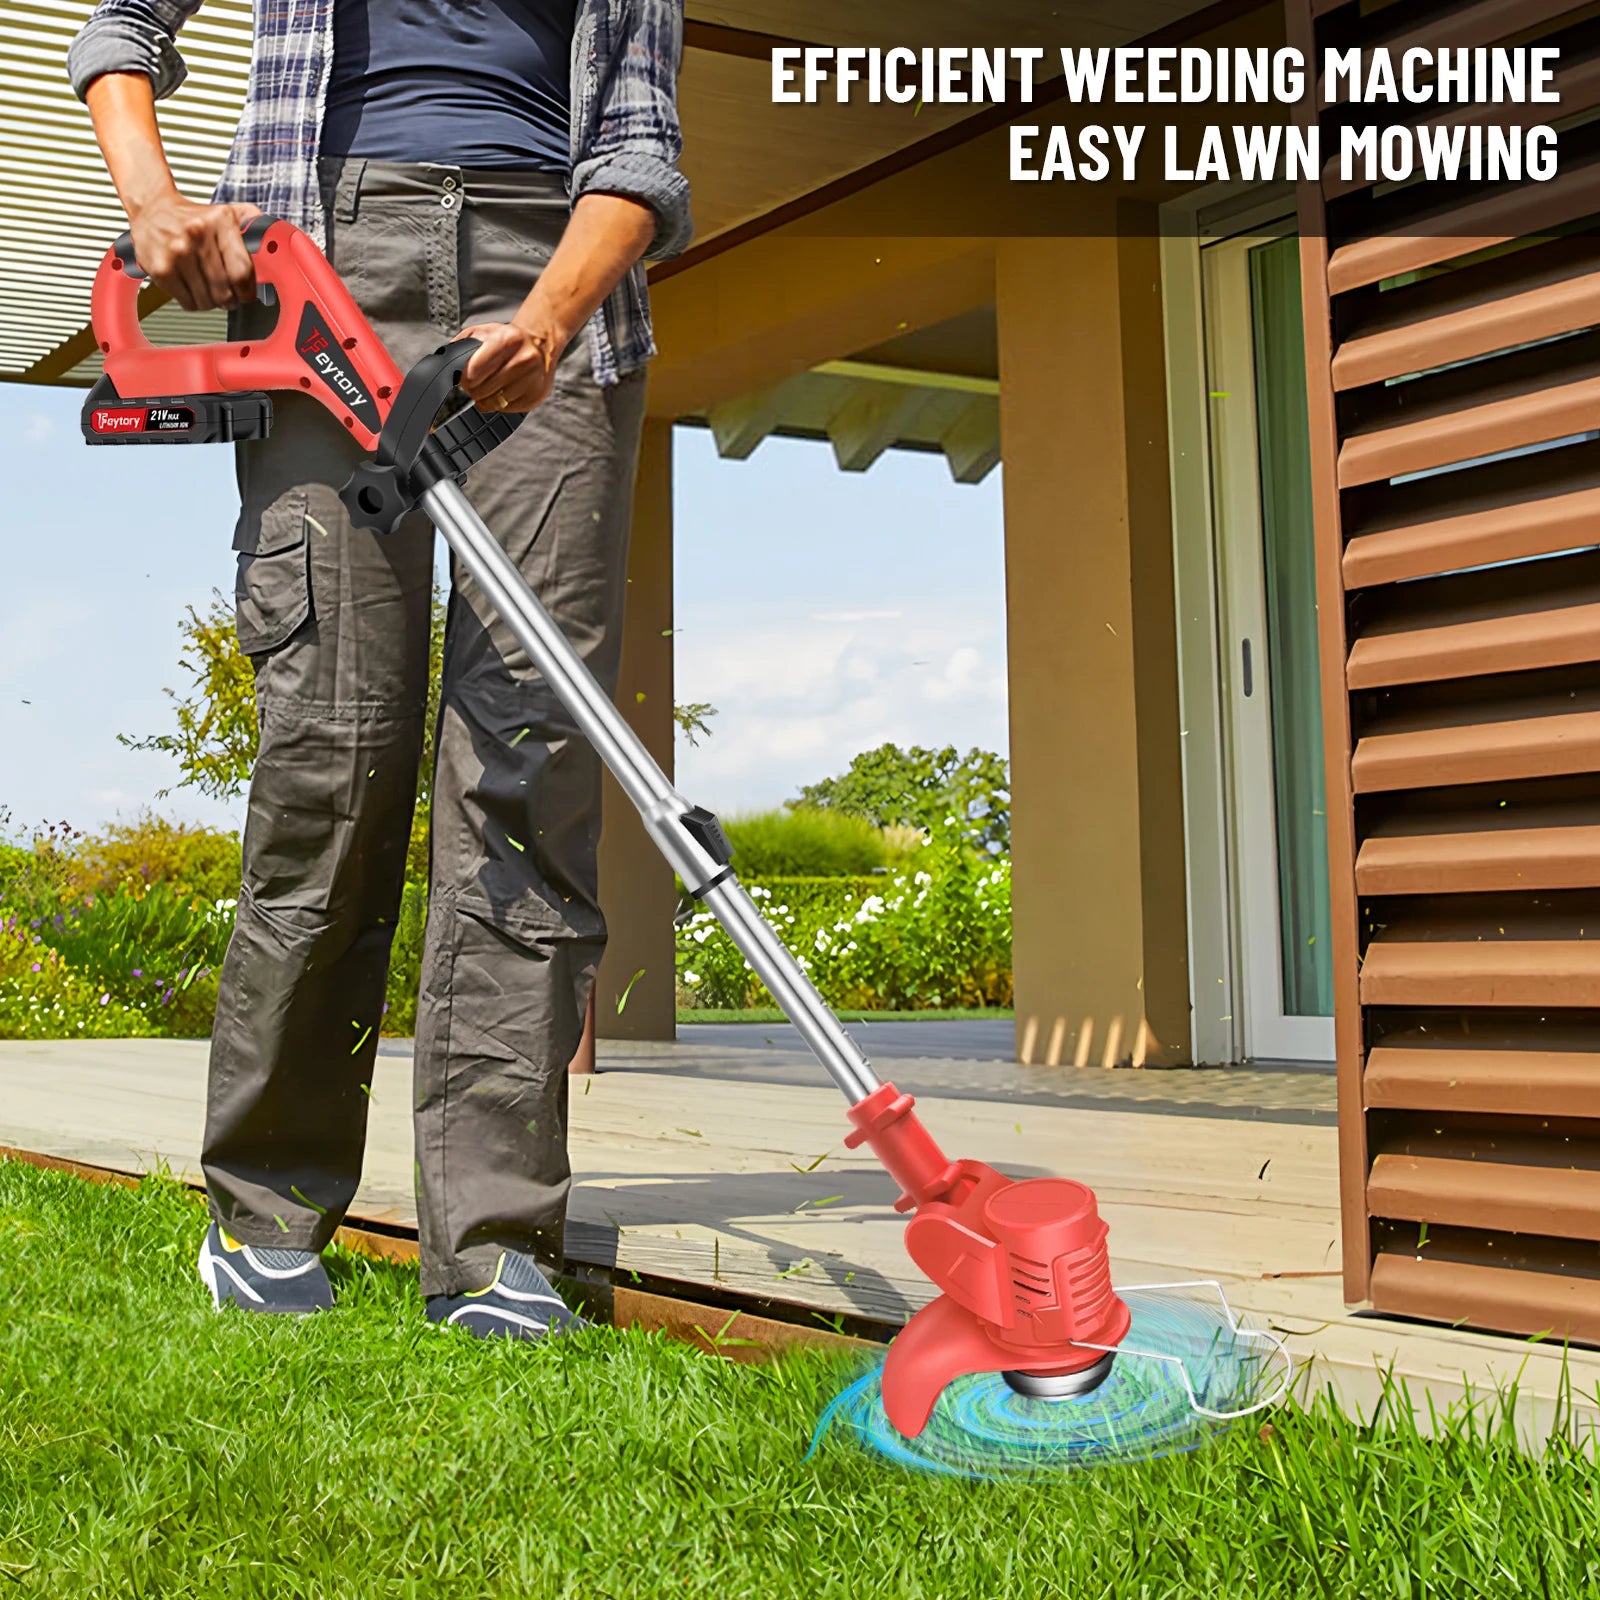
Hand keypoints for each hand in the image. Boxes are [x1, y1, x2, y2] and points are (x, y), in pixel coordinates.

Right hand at [128, 194, 262, 311]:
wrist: (151, 208)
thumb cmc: (191, 217)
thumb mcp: (226, 212)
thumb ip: (252, 222)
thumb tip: (272, 239)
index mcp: (220, 221)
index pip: (243, 271)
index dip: (248, 291)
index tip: (246, 294)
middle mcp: (198, 234)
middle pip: (225, 291)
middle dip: (230, 300)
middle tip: (227, 295)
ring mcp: (177, 252)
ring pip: (208, 301)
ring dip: (211, 302)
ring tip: (207, 289)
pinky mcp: (161, 269)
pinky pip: (188, 303)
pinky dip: (193, 302)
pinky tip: (191, 287)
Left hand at [455, 319, 566, 413]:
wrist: (540, 344)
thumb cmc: (508, 340)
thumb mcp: (483, 333)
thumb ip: (462, 346)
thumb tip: (445, 366)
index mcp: (507, 340)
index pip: (473, 372)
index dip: (463, 379)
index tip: (463, 379)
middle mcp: (523, 359)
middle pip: (482, 390)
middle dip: (473, 390)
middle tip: (475, 384)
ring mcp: (532, 379)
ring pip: (494, 403)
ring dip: (486, 399)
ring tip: (489, 388)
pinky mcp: (536, 396)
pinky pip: (507, 409)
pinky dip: (501, 404)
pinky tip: (504, 391)